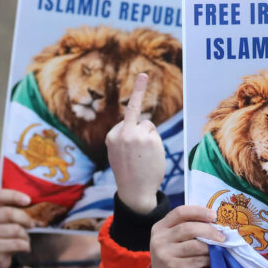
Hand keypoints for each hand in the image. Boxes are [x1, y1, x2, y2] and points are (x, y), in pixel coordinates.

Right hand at [0, 188, 33, 267]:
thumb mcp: (2, 218)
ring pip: (16, 230)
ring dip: (25, 236)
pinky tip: (24, 247)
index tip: (28, 200)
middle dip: (26, 219)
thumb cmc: (1, 232)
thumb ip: (13, 210)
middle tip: (32, 224)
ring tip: (24, 239)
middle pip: (9, 213)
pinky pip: (17, 244)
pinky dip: (26, 246)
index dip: (14, 196)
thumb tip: (37, 206)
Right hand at [107, 73, 165, 213]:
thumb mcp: (120, 153)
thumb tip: (143, 124)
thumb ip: (126, 137)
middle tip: (143, 84)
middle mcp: (122, 133)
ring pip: (148, 126)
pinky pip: (155, 134)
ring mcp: (136, 135)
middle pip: (137, 116)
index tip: (145, 75)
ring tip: (145, 157)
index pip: (127, 119)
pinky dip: (156, 144)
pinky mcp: (150, 138)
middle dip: (140, 106)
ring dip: (150, 139)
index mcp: (111, 136)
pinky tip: (150, 157)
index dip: (136, 104)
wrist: (135, 192)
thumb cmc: (129, 173)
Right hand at [148, 205, 223, 267]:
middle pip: (188, 228)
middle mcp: (159, 239)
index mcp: (160, 228)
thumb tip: (214, 222)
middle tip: (221, 236)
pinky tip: (211, 260)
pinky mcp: (174, 267)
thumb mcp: (172, 240)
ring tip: (217, 248)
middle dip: (208, 230)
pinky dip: (208, 259)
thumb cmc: (172, 257)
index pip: (179, 212)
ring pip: (195, 245)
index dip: (198, 211)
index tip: (213, 215)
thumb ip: (185, 229)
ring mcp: (165, 254)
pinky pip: (197, 260)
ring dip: (210, 247)